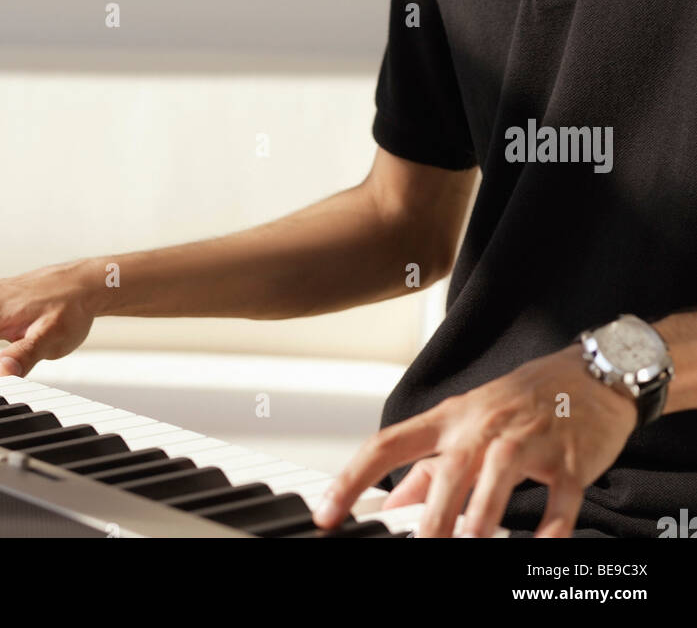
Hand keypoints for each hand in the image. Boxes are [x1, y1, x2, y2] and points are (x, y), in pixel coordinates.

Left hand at [313, 344, 637, 537]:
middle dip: (431, 513)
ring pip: (499, 475)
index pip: (389, 443)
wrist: (592, 372)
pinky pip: (560, 495)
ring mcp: (529, 439)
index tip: (328, 512)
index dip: (353, 477)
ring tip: (470, 545)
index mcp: (451, 418)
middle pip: (448, 467)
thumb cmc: (523, 400)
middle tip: (418, 548)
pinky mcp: (570, 458)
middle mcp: (484, 426)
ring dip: (482, 514)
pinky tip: (540, 549)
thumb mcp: (468, 422)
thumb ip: (427, 467)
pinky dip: (551, 526)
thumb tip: (388, 506)